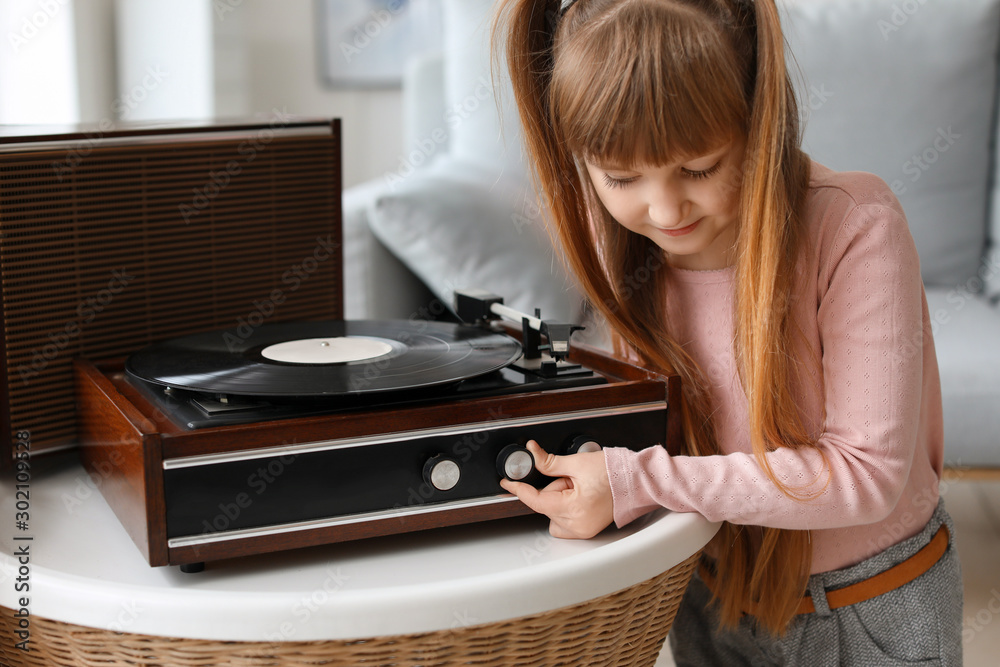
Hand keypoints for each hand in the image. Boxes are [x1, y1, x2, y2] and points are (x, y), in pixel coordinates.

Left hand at [499, 440, 613, 538]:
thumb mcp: (577, 463)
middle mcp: (578, 524)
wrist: (635, 481)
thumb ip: (549, 462)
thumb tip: (532, 454)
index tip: (509, 483)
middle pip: (545, 507)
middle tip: (571, 479)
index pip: (536, 500)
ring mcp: (583, 530)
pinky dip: (565, 510)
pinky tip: (580, 498)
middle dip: (552, 490)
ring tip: (578, 489)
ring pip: (552, 516)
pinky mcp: (587, 531)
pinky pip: (563, 523)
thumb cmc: (614, 472)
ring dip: (558, 501)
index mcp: (574, 508)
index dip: (519, 489)